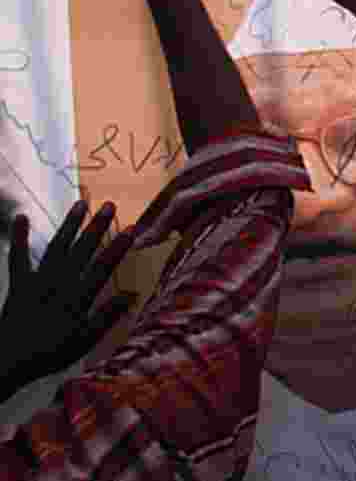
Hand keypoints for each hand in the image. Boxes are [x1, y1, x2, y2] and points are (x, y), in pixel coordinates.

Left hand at [0, 201, 137, 398]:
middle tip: (109, 205)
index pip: (102, 268)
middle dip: (96, 227)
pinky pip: (18, 257)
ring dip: (69, 225)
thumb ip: (108, 316)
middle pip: (81, 251)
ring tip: (81, 203)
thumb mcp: (84, 341)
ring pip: (56, 248)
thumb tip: (133, 294)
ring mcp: (36, 282)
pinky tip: (22, 217)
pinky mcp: (18, 284)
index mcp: (76, 299)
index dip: (118, 248)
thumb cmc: (49, 355)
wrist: (6, 363)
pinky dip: (20, 237)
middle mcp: (57, 285)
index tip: (132, 229)